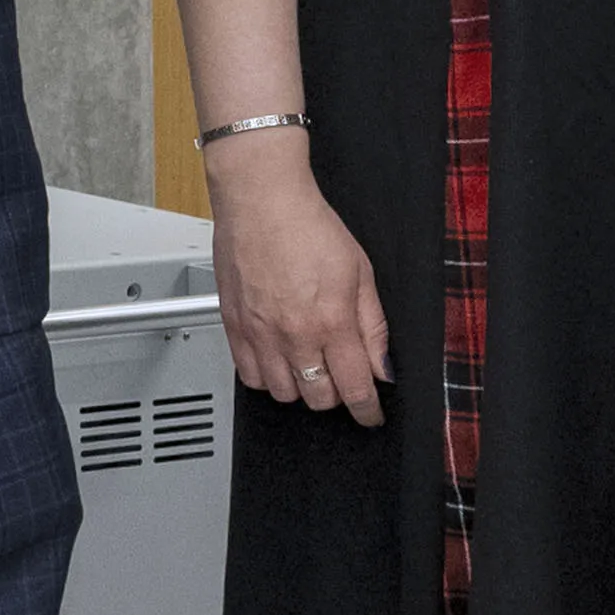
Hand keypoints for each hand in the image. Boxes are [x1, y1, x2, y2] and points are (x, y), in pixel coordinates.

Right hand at [210, 152, 386, 425]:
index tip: (372, 414)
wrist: (260, 200)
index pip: (355, 389)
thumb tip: (382, 365)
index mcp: (331, 322)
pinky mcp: (233, 324)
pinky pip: (247, 374)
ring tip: (308, 367)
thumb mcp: (361, 272)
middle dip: (336, 396)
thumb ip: (373, 325)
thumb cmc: (309, 225)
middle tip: (341, 378)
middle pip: (317, 398)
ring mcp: (258, 333)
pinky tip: (277, 360)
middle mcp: (293, 335)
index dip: (368, 410)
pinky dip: (265, 377)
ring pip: (281, 393)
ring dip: (300, 388)